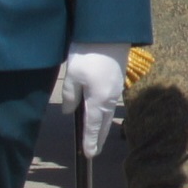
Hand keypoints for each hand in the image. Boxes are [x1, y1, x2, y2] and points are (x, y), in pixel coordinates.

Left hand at [51, 43, 128, 157]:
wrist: (109, 31)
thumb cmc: (88, 54)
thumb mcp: (72, 76)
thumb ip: (70, 96)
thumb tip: (69, 111)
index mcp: (98, 100)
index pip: (93, 127)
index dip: (90, 142)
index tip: (89, 155)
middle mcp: (110, 97)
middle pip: (104, 123)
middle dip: (99, 137)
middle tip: (94, 150)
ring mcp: (116, 87)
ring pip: (108, 112)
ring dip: (103, 125)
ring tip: (97, 133)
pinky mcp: (118, 77)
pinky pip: (111, 101)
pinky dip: (105, 111)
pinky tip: (101, 110)